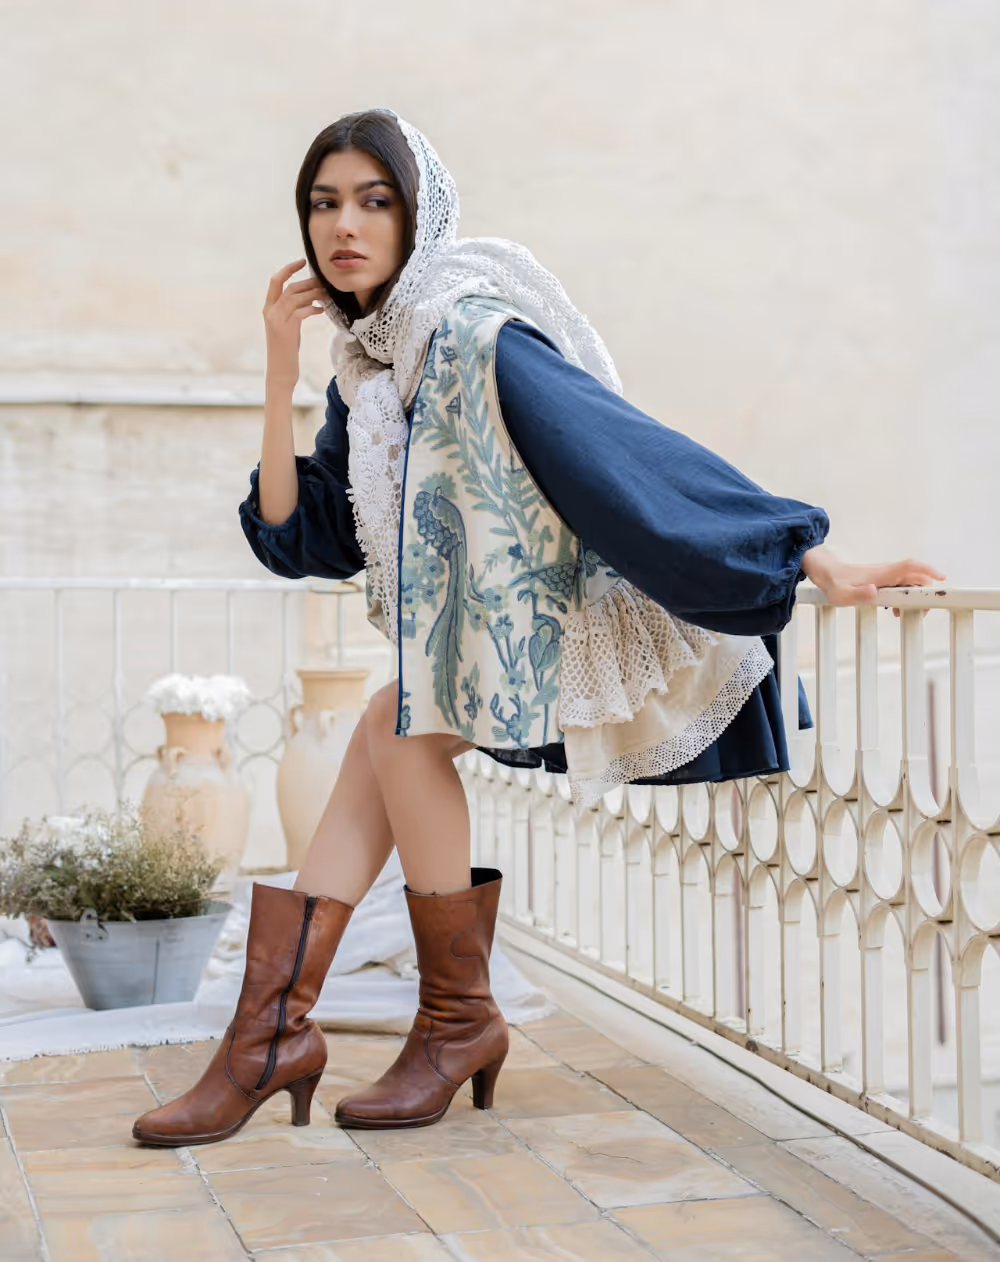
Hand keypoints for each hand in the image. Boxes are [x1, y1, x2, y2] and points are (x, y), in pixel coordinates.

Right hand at [263, 259, 328, 388]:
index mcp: (269, 308)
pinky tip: (321, 310)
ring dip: (313, 294)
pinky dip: (312, 308)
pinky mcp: (285, 330)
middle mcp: (270, 311)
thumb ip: (294, 311)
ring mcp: (276, 320)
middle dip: (308, 282)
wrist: (280, 370)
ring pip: (295, 297)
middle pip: (290, 287)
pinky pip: (300, 312)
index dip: (289, 268)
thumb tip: (310, 298)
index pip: (276, 280)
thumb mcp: (288, 326)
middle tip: (324, 283)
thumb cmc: (287, 349)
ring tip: (326, 296)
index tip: (303, 261)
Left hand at [800, 544, 945, 617]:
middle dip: (924, 592)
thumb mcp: (842, 594)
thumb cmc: (833, 582)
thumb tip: (874, 592)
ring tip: (904, 614)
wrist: (824, 571)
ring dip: (913, 597)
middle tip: (924, 611)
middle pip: (915, 577)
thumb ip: (858, 595)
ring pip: (908, 583)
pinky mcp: (880, 580)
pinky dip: (902, 597)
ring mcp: (884, 575)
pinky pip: (899, 586)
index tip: (942, 578)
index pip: (911, 566)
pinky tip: (894, 610)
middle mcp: (886, 572)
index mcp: (882, 574)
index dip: (928, 570)